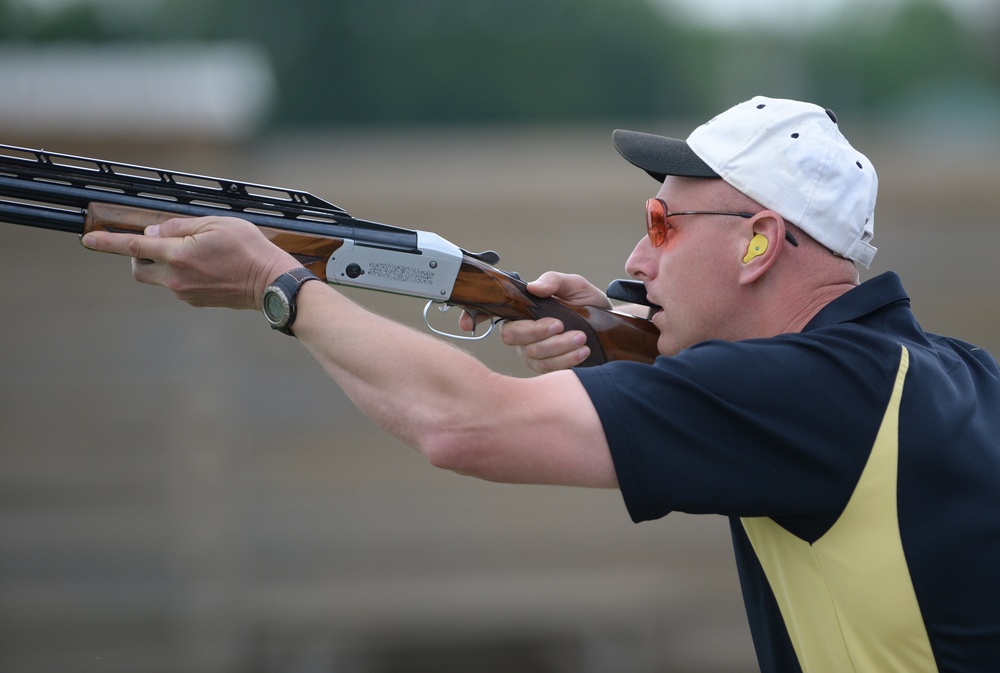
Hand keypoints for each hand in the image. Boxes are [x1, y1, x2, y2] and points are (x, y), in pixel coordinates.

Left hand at [81, 216, 299, 309]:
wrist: (270, 283)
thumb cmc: (249, 249)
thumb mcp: (216, 224)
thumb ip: (180, 226)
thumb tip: (154, 232)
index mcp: (179, 255)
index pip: (133, 246)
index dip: (107, 242)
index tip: (87, 239)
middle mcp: (176, 278)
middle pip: (138, 268)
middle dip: (138, 256)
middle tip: (156, 243)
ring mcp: (185, 293)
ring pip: (157, 278)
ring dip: (163, 265)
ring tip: (193, 253)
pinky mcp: (195, 301)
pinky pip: (176, 286)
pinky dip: (180, 274)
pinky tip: (205, 267)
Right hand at [494, 272, 611, 373]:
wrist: (606, 321)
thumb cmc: (585, 301)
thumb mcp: (573, 285)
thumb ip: (553, 281)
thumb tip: (533, 287)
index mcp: (524, 317)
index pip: (509, 330)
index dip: (529, 330)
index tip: (557, 323)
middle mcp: (525, 339)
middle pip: (524, 348)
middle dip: (551, 342)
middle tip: (576, 333)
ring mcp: (536, 356)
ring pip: (540, 360)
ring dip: (564, 350)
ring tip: (583, 339)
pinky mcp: (550, 368)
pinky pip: (553, 370)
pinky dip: (569, 361)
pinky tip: (584, 351)